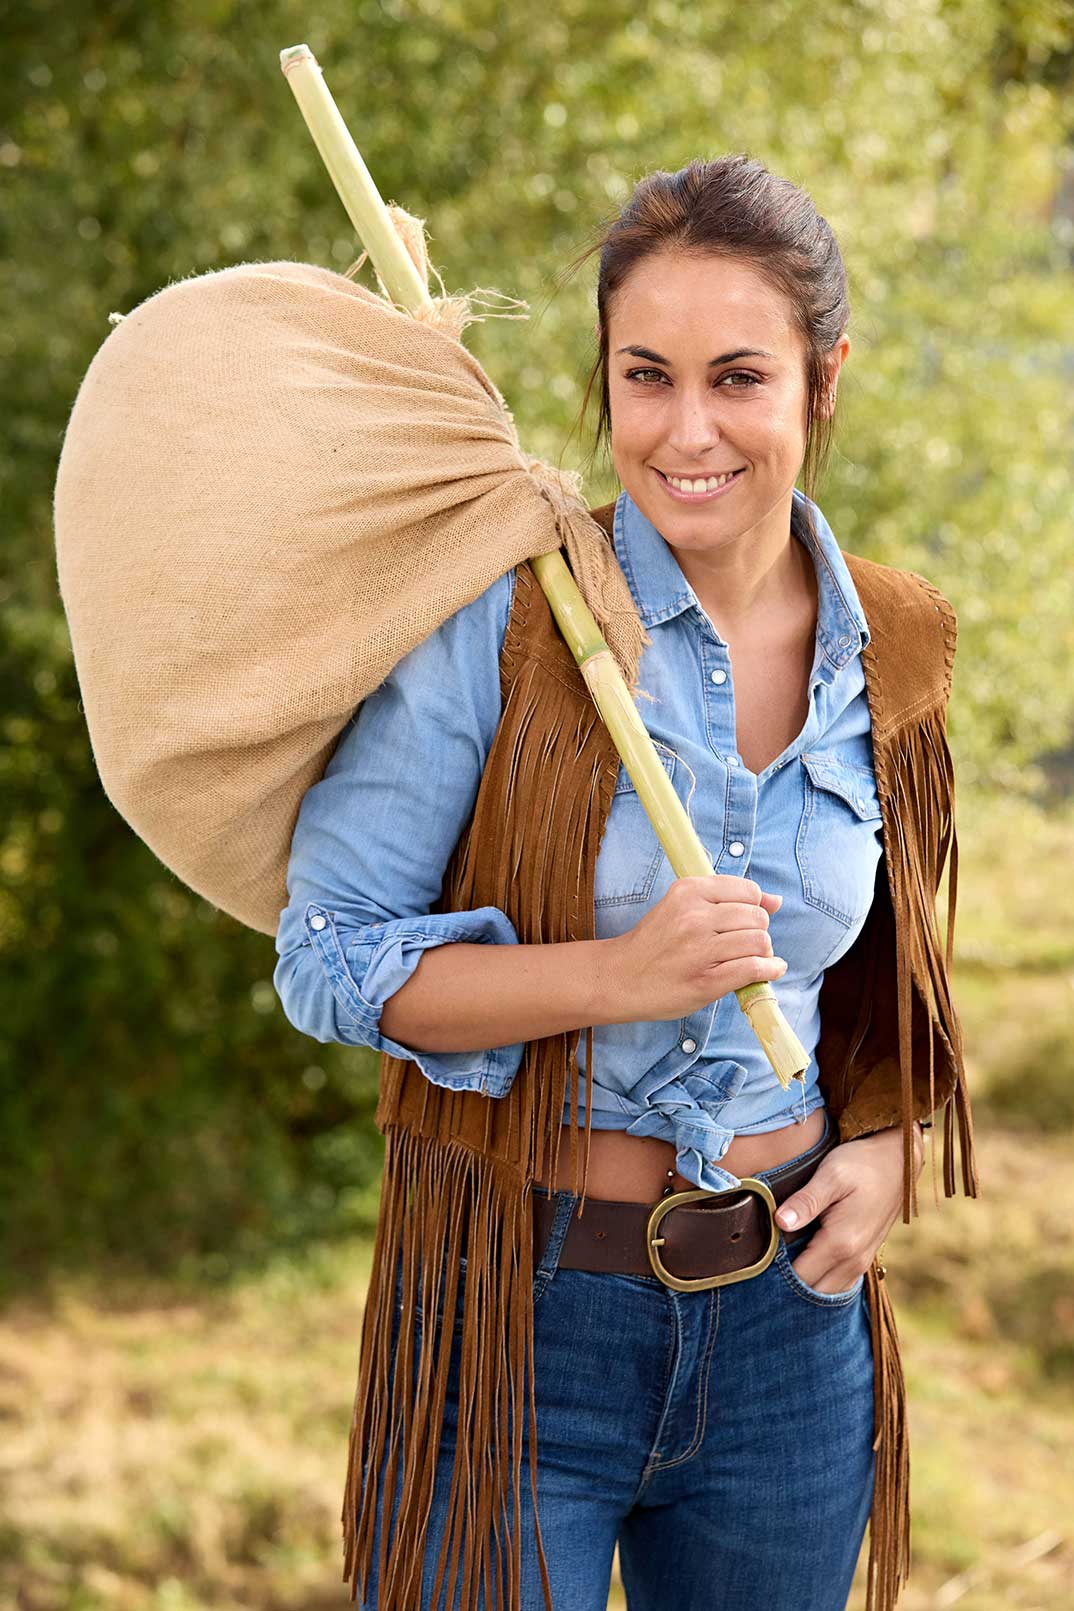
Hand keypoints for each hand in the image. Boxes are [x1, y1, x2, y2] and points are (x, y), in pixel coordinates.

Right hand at [605, 875, 786, 1023]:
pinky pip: (753, 969)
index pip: (748, 890)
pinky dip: (769, 970)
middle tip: (745, 944)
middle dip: (759, 931)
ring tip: (751, 959)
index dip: (754, 907)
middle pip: (757, 917)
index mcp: (688, 891)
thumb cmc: (655, 943)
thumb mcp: (681, 907)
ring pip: (759, 942)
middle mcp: (694, 916)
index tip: (744, 921)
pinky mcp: (705, 981)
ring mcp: (699, 950)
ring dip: (763, 953)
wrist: (619, 978)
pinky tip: (769, 971)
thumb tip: (777, 900)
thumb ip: (727, 899)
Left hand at [773, 1122, 925, 1293]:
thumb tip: (780, 1222)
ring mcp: (862, 1262)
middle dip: (787, 1286)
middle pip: (812, 1292)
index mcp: (841, 1243)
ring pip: (827, 1292)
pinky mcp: (864, 1257)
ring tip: (780, 1265)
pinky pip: (839, 1283)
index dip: (775, 1274)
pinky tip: (804, 1262)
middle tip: (763, 1266)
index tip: (756, 1262)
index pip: (800, 1277)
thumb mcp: (831, 1175)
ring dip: (804, 1284)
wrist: (897, 1160)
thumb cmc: (861, 1164)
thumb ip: (805, 1201)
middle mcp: (854, 1261)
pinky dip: (821, 1280)